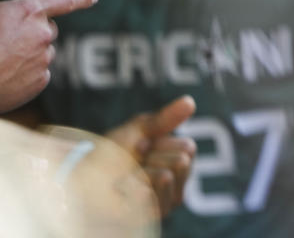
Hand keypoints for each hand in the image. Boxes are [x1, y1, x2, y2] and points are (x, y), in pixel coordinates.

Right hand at [0, 0, 98, 112]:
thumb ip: (12, 19)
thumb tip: (15, 28)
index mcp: (27, 11)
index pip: (62, 0)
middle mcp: (42, 32)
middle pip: (47, 31)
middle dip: (33, 35)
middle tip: (7, 44)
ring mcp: (44, 57)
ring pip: (41, 54)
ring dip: (26, 57)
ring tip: (1, 64)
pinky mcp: (41, 80)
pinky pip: (37, 75)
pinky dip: (24, 76)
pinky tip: (5, 78)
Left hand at [107, 95, 196, 216]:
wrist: (78, 178)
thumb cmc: (106, 156)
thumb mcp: (137, 130)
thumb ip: (165, 119)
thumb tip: (190, 101)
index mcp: (176, 165)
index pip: (188, 147)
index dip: (160, 143)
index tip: (139, 146)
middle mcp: (175, 187)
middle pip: (182, 160)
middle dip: (152, 156)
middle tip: (132, 162)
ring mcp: (163, 205)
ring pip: (166, 176)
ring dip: (139, 172)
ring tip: (124, 179)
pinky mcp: (147, 218)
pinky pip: (147, 193)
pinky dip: (128, 187)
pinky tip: (119, 193)